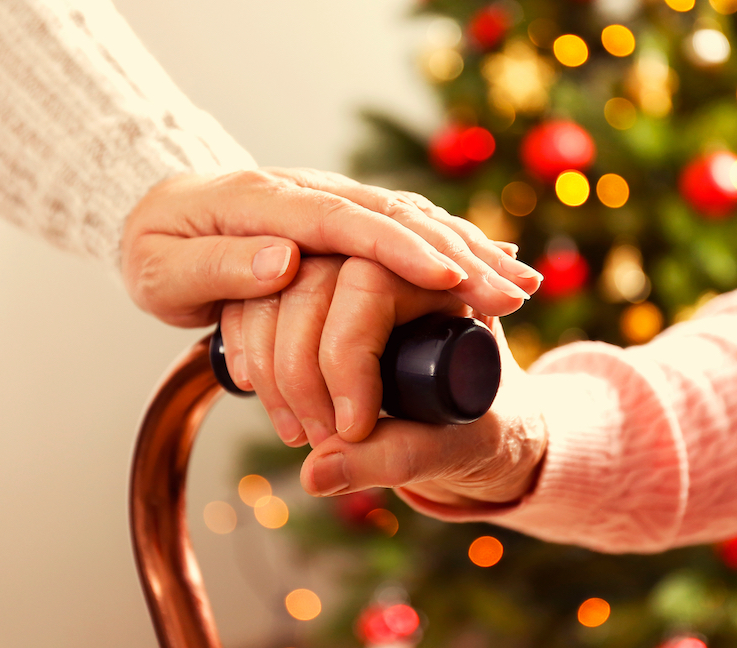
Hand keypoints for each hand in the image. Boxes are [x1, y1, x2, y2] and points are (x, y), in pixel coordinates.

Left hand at [121, 168, 540, 327]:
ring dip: (468, 248)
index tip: (450, 277)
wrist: (156, 215)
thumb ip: (218, 266)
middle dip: (458, 252)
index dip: (400, 249)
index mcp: (265, 204)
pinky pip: (404, 227)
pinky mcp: (342, 219)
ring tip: (520, 283)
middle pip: (395, 215)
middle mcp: (309, 195)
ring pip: (410, 217)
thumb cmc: (156, 251)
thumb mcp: (162, 270)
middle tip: (511, 291)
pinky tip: (489, 262)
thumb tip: (285, 264)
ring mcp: (330, 202)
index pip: (344, 223)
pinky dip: (449, 244)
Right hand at [219, 255, 545, 510]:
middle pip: (313, 280)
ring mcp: (342, 275)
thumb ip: (397, 460)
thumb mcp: (458, 450)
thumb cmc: (487, 435)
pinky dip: (249, 348)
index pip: (371, 285)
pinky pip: (256, 303)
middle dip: (301, 365)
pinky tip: (257, 391)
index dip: (346, 357)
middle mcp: (391, 264)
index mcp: (443, 283)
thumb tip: (315, 472)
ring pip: (276, 289)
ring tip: (296, 433)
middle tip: (315, 439)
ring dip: (272, 364)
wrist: (482, 436)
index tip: (349, 428)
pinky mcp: (307, 300)